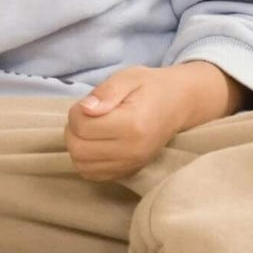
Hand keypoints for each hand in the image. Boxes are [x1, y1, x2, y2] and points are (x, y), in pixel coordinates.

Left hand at [65, 65, 188, 180]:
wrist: (180, 103)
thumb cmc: (150, 87)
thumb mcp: (127, 78)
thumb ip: (105, 92)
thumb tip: (84, 109)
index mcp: (132, 125)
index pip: (81, 127)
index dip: (76, 112)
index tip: (89, 104)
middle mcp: (133, 150)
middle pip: (78, 149)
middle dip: (73, 131)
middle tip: (86, 117)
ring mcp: (132, 164)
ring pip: (82, 165)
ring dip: (78, 147)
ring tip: (91, 130)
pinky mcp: (130, 172)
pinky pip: (94, 175)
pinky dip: (87, 161)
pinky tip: (96, 144)